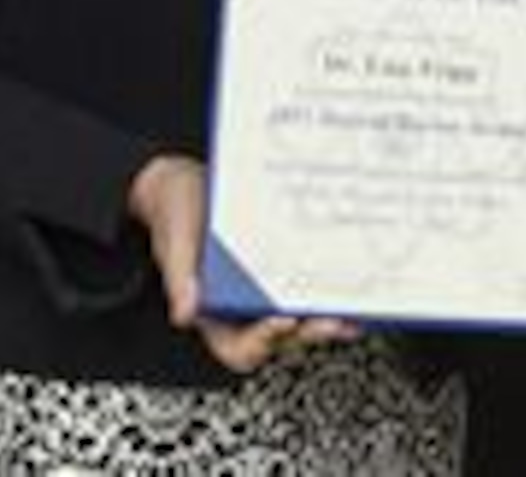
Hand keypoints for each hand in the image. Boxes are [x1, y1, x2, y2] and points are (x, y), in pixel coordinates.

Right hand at [128, 154, 357, 373]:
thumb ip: (180, 276)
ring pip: (298, 316)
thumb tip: (185, 313)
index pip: (237, 345)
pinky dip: (326, 286)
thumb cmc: (174, 209)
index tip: (282, 320)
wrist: (182, 179)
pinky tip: (348, 279)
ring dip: (325, 317)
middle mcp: (240, 306)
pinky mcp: (280, 265)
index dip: (261, 341)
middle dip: (308, 333)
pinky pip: (303, 283)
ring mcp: (262, 288)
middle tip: (333, 321)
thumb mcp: (174, 238)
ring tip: (351, 309)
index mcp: (210, 310)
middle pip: (279, 337)